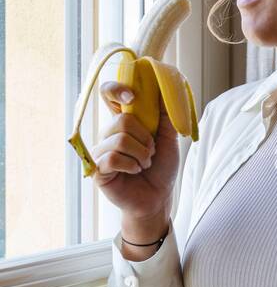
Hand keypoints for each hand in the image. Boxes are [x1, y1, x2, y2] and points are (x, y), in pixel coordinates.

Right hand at [91, 80, 179, 218]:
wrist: (158, 197)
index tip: (132, 96)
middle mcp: (108, 134)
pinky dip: (132, 165)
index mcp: (124, 122)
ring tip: (144, 164)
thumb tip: (166, 90)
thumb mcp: (169, 139)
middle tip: (151, 152)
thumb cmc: (161, 168)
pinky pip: (113, 158)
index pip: (109, 95)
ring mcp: (101, 151)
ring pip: (120, 140)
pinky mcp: (97, 169)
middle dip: (145, 138)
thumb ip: (166, 116)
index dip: (116, 89)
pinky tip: (134, 172)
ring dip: (141, 154)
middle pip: (122, 120)